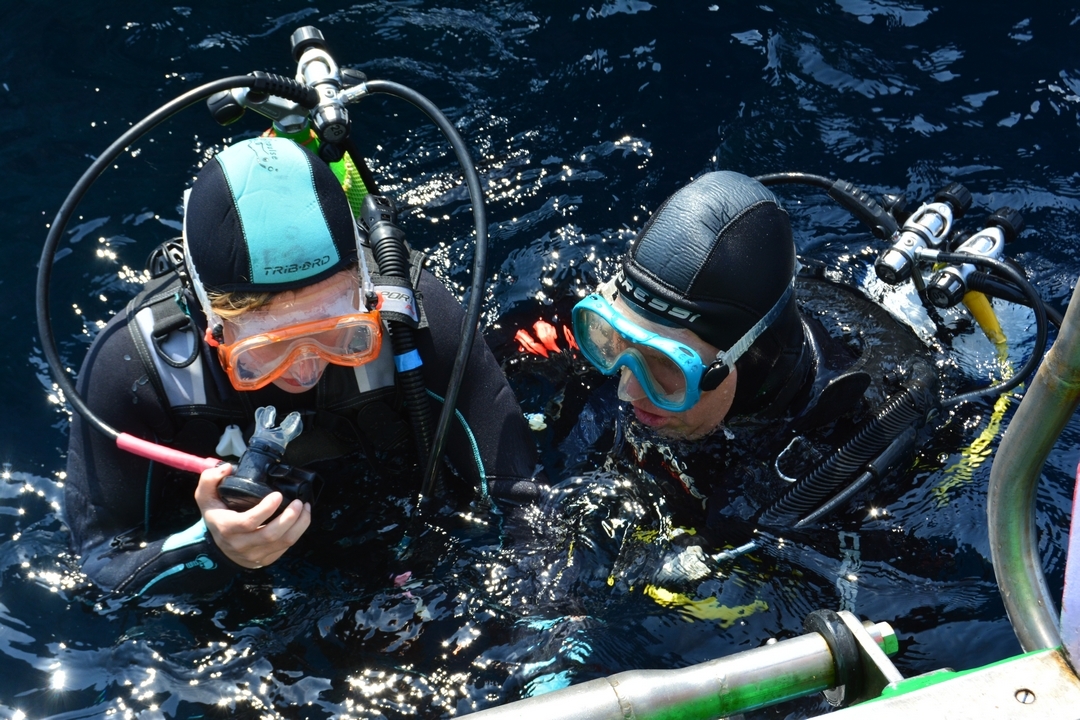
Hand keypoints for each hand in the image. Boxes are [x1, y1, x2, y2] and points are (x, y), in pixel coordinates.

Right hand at [194, 463, 310, 569]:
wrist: (219, 549)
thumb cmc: (217, 518)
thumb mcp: (206, 498)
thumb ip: (209, 480)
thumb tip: (227, 468)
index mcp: (227, 528)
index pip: (248, 522)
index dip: (265, 509)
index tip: (278, 495)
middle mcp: (242, 544)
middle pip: (271, 534)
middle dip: (290, 517)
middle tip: (299, 502)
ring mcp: (256, 554)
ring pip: (284, 542)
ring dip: (300, 524)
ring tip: (305, 508)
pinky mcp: (267, 558)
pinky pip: (287, 546)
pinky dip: (298, 531)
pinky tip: (302, 518)